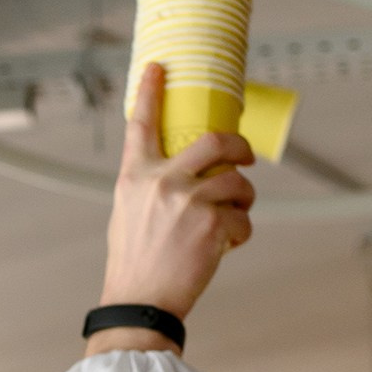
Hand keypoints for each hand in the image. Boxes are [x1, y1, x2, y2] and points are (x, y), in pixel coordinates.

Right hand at [94, 64, 255, 327]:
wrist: (140, 302)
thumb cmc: (135, 262)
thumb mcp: (127, 213)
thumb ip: (150, 186)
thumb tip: (181, 174)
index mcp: (135, 176)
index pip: (142, 125)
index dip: (152, 92)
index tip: (159, 69)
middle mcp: (162, 181)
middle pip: (215, 140)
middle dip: (238, 146)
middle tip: (244, 156)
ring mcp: (189, 200)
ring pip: (237, 182)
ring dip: (243, 200)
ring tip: (232, 219)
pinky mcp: (213, 223)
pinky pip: (244, 218)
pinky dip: (241, 233)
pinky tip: (227, 246)